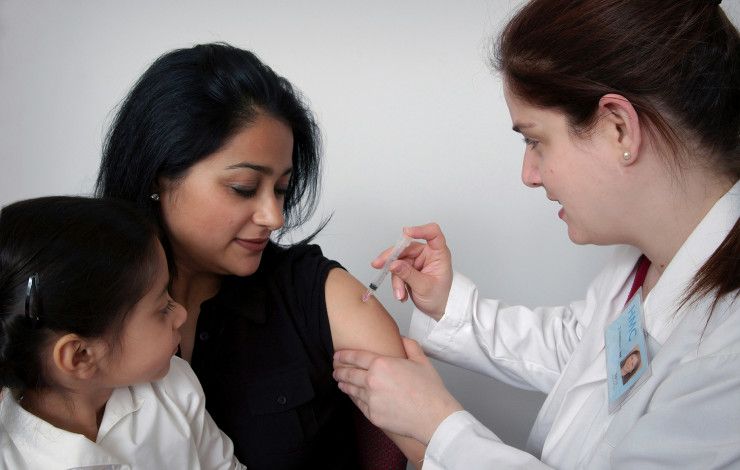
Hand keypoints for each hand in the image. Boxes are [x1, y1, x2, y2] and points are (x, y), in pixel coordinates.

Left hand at [333, 337, 462, 444]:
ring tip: (340, 382)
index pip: (355, 357)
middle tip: (335, 369)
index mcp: (382, 364)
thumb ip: (409, 345)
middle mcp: (372, 381)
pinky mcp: (373, 415)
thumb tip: (401, 338)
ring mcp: (371, 399)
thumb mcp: (421, 360)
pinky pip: (359, 404)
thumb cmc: (430, 390)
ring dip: (344, 384)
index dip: (343, 356)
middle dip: (339, 370)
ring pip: (351, 390)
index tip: (337, 356)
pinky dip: (354, 398)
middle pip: (349, 373)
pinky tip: (353, 396)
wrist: (434, 417)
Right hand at [373, 223, 452, 319]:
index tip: (406, 232)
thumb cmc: (440, 297)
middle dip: (392, 259)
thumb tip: (393, 264)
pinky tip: (401, 294)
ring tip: (400, 294)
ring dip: (396, 279)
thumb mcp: (424, 287)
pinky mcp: (408, 268)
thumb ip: (408, 274)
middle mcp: (427, 253)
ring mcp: (416, 260)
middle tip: (379, 265)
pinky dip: (396, 283)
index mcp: (438, 253)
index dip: (420, 230)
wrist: (438, 309)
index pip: (432, 233)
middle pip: (406, 247)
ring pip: (397, 261)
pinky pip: (396, 271)